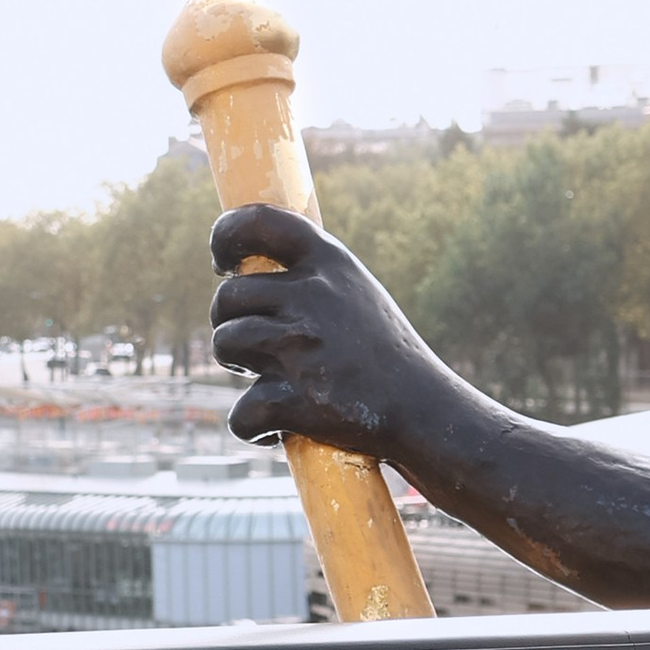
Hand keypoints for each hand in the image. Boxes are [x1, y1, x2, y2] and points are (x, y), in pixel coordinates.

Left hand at [209, 204, 459, 465]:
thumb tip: (239, 268)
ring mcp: (303, 347)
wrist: (426, 412)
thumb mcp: (355, 292)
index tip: (223, 264)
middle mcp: (314, 296)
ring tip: (270, 380)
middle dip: (228, 323)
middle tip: (254, 347)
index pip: (260, 221)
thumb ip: (307, 274)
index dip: (226, 235)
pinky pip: (241, 413)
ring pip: (224, 345)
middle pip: (228, 297)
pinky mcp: (299, 400)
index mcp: (330, 262)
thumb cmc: (381, 353)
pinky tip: (277, 427)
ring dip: (238, 369)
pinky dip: (252, 428)